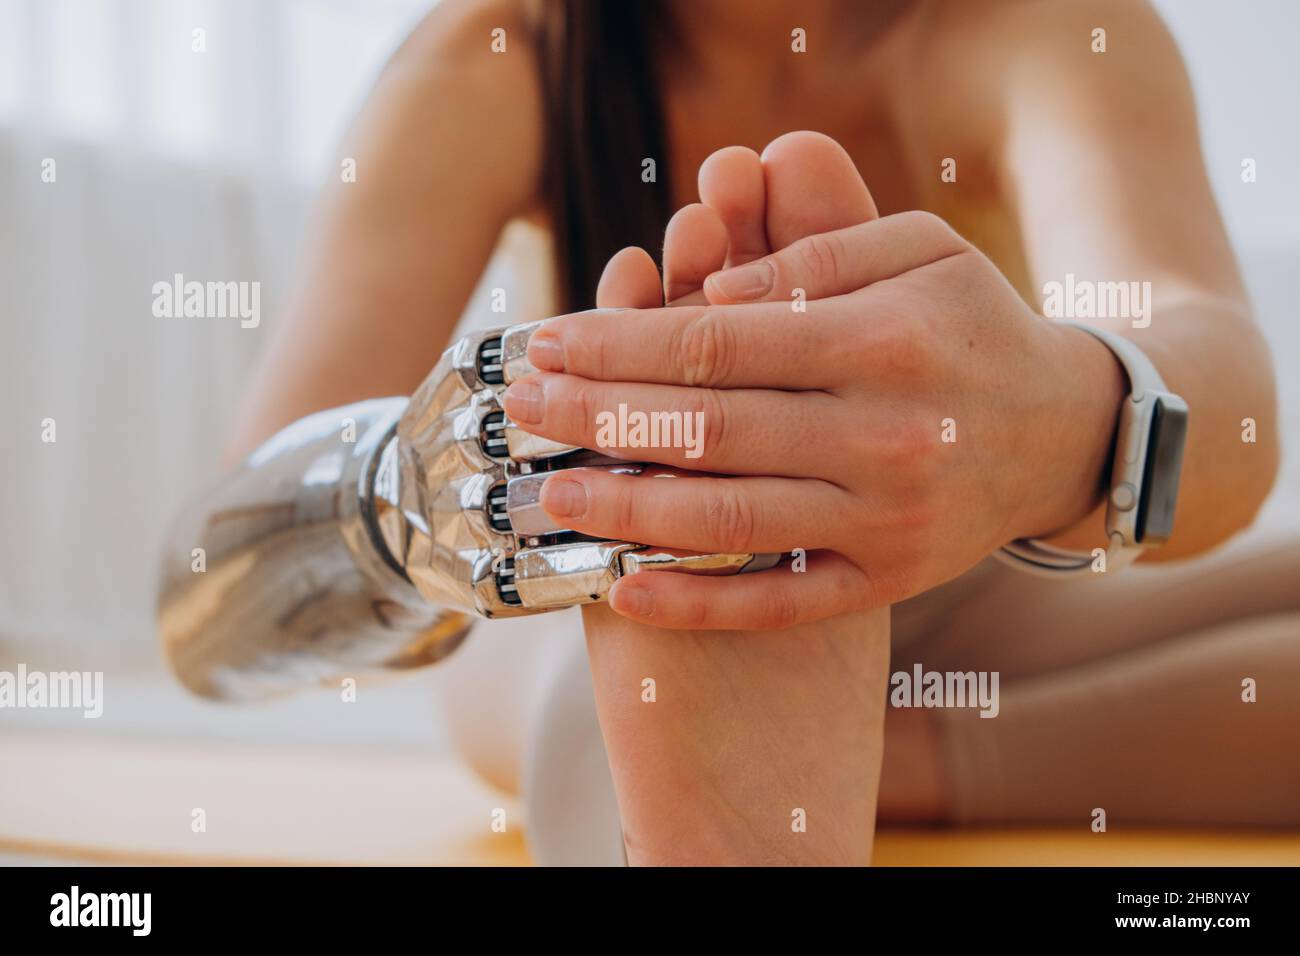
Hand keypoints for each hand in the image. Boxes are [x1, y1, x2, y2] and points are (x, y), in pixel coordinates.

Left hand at [503, 211, 1125, 626]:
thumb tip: (708, 288)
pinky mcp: (886, 582)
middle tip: (523, 411)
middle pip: (704, 431)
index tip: (548, 346)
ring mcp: (886, 521)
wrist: (1066, 433)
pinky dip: (696, 602)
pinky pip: (777, 602)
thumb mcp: (919, 252)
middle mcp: (885, 437)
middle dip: (597, 420)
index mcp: (883, 343)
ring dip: (623, 510)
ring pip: (727, 520)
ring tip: (551, 492)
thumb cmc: (974, 328)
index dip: (616, 347)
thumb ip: (815, 256)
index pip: (714, 346)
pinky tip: (624, 590)